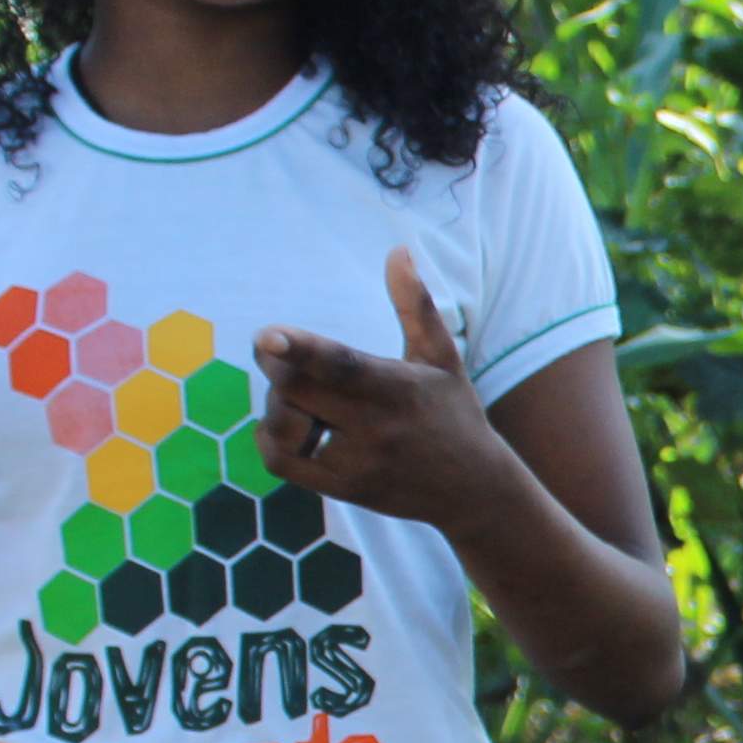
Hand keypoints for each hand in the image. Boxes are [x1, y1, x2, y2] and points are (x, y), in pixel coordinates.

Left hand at [254, 252, 519, 535]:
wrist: (474, 491)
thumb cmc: (453, 413)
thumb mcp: (442, 358)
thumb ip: (415, 305)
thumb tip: (398, 251)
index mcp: (397, 387)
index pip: (341, 365)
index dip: (300, 349)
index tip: (267, 337)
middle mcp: (375, 426)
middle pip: (296, 389)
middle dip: (277, 366)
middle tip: (281, 356)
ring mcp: (356, 462)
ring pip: (283, 424)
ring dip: (278, 404)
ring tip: (301, 400)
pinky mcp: (342, 489)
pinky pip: (280, 462)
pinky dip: (270, 438)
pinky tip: (291, 428)